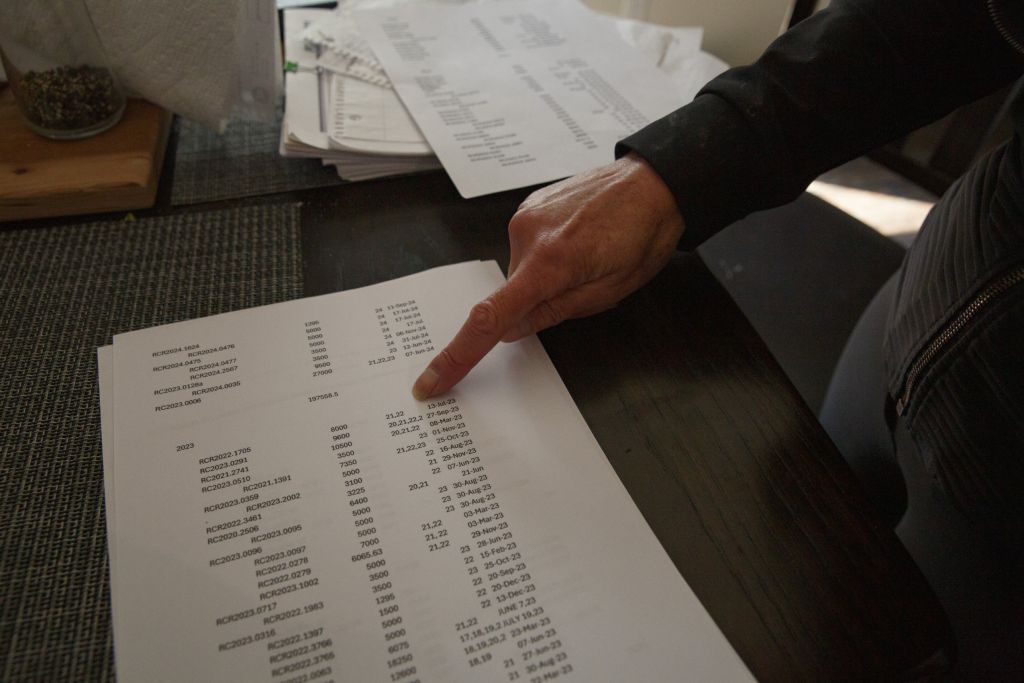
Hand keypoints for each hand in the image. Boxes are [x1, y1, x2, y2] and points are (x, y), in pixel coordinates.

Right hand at [411, 152, 684, 399]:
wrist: (655, 183)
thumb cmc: (643, 236)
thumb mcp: (608, 292)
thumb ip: (553, 313)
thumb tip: (510, 331)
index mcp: (549, 263)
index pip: (489, 320)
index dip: (457, 356)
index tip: (432, 382)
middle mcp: (527, 235)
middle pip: (512, 293)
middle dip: (538, 301)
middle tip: (583, 283)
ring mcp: (524, 215)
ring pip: (521, 270)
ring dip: (545, 275)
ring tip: (588, 255)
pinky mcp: (528, 204)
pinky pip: (526, 245)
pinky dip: (545, 253)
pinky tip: (578, 239)